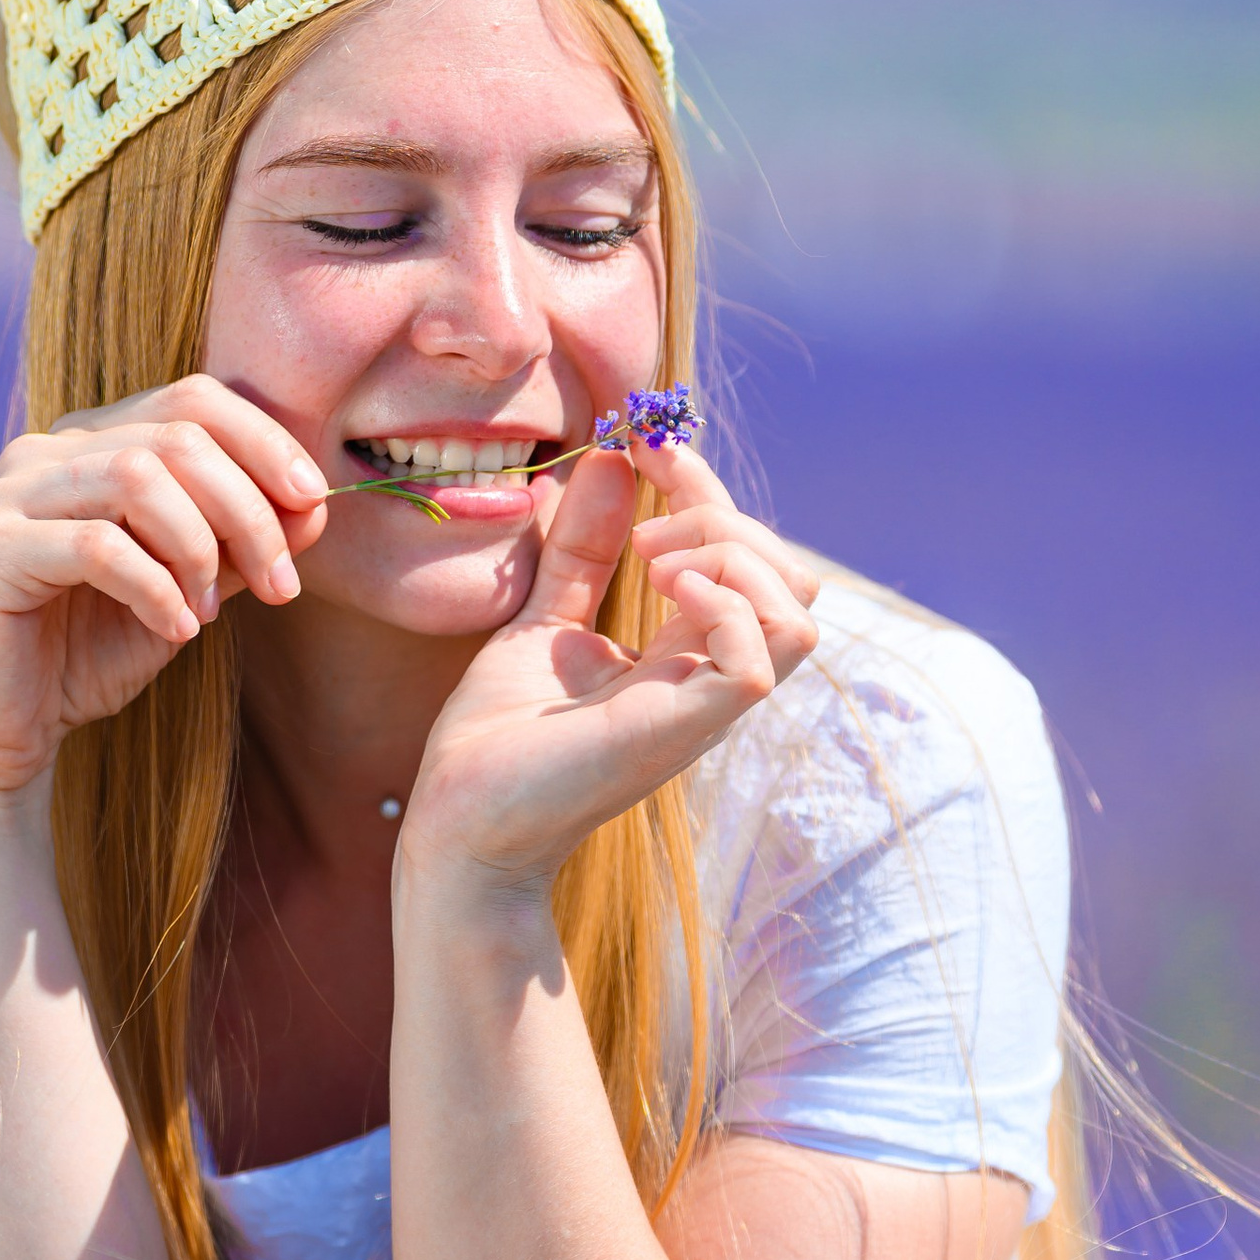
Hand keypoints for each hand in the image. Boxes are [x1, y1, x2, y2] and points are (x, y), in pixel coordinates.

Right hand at [0, 380, 329, 804]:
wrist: (5, 730)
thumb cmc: (89, 654)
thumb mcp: (189, 592)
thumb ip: (240, 545)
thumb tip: (315, 506)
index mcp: (94, 443)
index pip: (193, 401)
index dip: (264, 443)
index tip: (314, 504)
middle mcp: (48, 452)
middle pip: (175, 437)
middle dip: (247, 509)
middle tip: (281, 582)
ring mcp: (12, 494)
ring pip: (135, 477)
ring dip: (198, 547)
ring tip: (211, 612)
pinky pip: (97, 547)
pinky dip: (154, 588)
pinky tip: (176, 630)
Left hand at [401, 441, 817, 893]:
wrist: (462, 817)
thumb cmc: (500, 737)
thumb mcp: (543, 617)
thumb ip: (579, 548)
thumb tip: (608, 461)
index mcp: (686, 654)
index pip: (743, 557)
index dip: (703, 488)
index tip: (645, 442)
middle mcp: (710, 678)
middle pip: (789, 574)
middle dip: (724, 513)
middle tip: (642, 521)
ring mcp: (707, 704)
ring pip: (798, 607)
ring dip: (733, 553)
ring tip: (651, 560)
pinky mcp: (690, 724)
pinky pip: (765, 651)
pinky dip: (726, 599)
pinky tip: (664, 589)